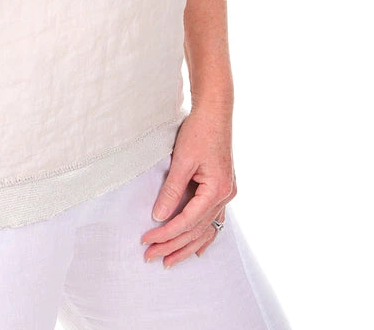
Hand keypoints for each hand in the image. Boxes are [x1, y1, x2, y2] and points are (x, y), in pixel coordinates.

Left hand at [139, 104, 236, 268]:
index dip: (165, 233)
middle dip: (172, 245)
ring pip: (206, 229)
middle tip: (150, 257)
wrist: (215, 112)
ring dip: (187, 245)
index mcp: (217, 190)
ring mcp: (227, 194)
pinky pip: (213, 219)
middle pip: (196, 230)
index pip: (187, 221)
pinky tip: (199, 249)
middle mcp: (226, 196)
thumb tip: (158, 216)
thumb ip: (171, 190)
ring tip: (169, 260)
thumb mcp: (182, 160)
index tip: (146, 240)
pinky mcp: (223, 189)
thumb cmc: (199, 131)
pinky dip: (203, 235)